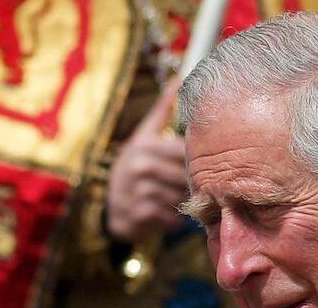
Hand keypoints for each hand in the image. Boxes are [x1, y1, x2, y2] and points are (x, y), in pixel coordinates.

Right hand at [105, 82, 189, 242]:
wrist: (110, 206)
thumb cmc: (133, 168)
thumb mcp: (143, 136)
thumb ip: (162, 110)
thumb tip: (178, 79)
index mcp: (145, 145)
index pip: (186, 150)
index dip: (200, 159)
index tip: (207, 163)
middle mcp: (140, 166)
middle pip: (186, 175)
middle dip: (194, 183)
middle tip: (197, 186)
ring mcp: (139, 191)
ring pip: (181, 197)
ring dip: (185, 201)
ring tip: (180, 199)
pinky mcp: (140, 214)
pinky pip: (172, 217)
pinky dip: (175, 218)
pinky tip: (167, 212)